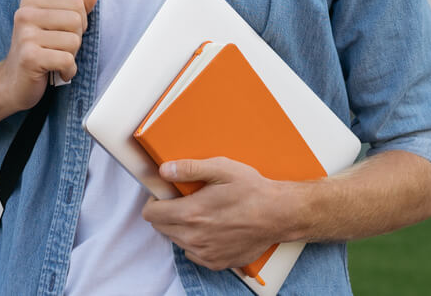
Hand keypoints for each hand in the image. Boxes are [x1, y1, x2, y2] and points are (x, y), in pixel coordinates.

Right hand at [0, 0, 95, 111]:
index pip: (76, 3)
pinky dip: (68, 70)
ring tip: (55, 60)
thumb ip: (73, 7)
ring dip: (71, 56)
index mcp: (31, 1)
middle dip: (75, 40)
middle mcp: (25, 15)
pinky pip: (67, 60)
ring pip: (74, 41)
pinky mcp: (29, 57)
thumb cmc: (37, 52)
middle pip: (77, 20)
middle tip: (58, 50)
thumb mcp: (55, 24)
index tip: (62, 34)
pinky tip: (57, 72)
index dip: (79, 22)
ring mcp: (26, 36)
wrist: (12, 83)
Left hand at [141, 157, 289, 271]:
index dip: (155, 201)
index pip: (152, 214)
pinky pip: (193, 253)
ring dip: (181, 227)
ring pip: (177, 240)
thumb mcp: (222, 169)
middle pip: (161, 228)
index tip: (165, 194)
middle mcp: (195, 237)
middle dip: (167, 213)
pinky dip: (196, 241)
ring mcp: (205, 253)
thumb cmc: (253, 190)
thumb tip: (164, 170)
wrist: (279, 214)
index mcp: (192, 213)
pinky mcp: (215, 262)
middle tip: (186, 200)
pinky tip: (212, 228)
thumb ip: (189, 169)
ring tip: (203, 213)